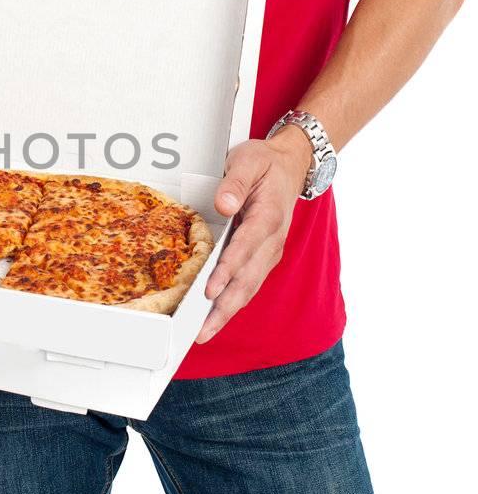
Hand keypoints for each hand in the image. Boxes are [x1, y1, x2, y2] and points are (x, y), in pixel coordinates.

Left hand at [192, 132, 311, 344]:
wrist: (290, 165)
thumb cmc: (265, 163)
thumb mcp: (248, 160)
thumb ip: (235, 182)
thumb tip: (224, 205)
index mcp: (267, 216)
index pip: (245, 248)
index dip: (228, 271)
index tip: (211, 289)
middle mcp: (271, 240)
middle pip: (248, 280)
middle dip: (226, 307)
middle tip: (203, 330)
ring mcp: (269, 251)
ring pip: (249, 288)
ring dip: (228, 312)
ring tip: (205, 333)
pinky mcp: (264, 257)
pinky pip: (249, 284)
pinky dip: (234, 303)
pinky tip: (216, 317)